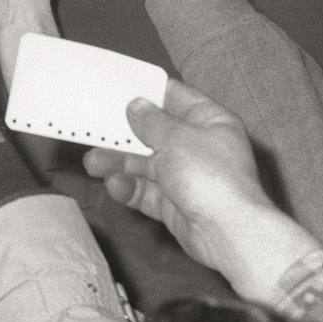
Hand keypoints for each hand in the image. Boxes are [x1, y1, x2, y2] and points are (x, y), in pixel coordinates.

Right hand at [83, 80, 313, 295]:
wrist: (229, 234)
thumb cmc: (207, 174)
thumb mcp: (176, 138)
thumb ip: (151, 121)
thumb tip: (135, 105)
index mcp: (209, 121)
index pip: (175, 97)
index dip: (147, 92)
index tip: (117, 87)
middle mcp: (198, 146)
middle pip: (155, 133)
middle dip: (125, 134)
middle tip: (95, 129)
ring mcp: (186, 177)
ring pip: (146, 164)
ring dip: (120, 163)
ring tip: (92, 164)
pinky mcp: (175, 204)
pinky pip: (148, 191)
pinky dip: (130, 188)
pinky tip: (114, 186)